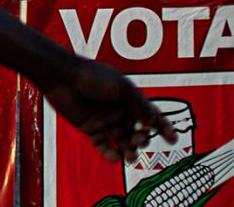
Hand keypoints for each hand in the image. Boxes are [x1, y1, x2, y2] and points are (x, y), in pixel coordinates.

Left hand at [43, 58, 177, 160]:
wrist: (62, 77)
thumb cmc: (92, 77)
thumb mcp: (122, 88)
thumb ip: (139, 105)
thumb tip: (153, 122)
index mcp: (131, 99)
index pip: (152, 116)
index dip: (164, 127)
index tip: (172, 139)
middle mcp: (120, 112)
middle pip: (138, 132)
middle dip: (142, 139)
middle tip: (137, 141)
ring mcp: (105, 121)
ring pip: (122, 141)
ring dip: (128, 151)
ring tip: (129, 157)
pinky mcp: (90, 128)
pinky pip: (103, 144)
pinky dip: (109, 153)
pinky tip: (114, 157)